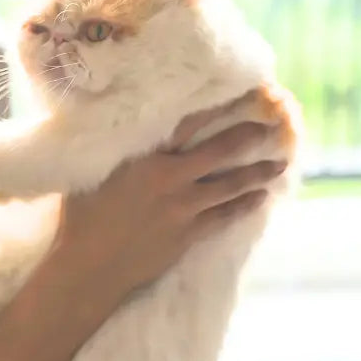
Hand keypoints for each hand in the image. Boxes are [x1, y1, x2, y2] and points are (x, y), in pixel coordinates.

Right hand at [56, 87, 288, 296]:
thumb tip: (117, 127)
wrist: (90, 266)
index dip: (217, 107)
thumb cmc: (81, 217)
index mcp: (146, 158)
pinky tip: (260, 198)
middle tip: (272, 124)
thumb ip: (115, 151)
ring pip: (231, 185)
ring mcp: (183, 208)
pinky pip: (225, 216)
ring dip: (257, 173)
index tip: (240, 94)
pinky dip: (244, 205)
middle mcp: (170, 178)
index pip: (189, 123)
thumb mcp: (92, 172)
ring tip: (279, 162)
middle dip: (249, 136)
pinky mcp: (188, 235)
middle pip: (220, 151)